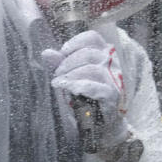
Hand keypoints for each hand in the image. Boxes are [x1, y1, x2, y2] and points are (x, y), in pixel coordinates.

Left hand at [42, 30, 128, 148]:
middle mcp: (113, 64)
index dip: (76, 42)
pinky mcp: (113, 95)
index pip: (93, 38)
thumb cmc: (85, 96)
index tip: (63, 52)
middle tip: (57, 75)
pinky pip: (94, 87)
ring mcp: (115, 79)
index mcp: (104, 54)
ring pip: (92, 68)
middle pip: (89, 53)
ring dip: (70, 75)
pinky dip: (76, 86)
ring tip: (58, 83)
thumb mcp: (69, 77)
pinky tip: (65, 88)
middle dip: (67, 63)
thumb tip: (46, 53)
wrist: (100, 124)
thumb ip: (59, 64)